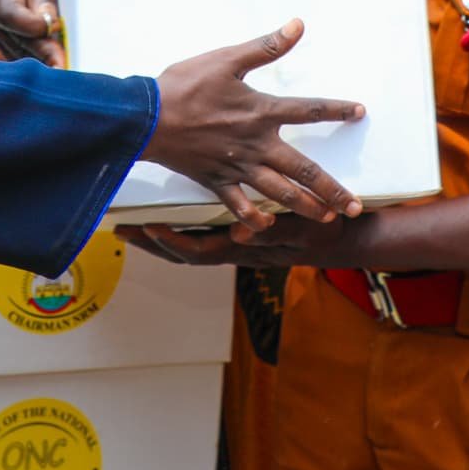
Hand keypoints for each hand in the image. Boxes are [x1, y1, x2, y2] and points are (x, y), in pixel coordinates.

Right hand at [0, 0, 68, 64]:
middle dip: (43, 52)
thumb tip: (47, 19)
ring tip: (65, 70)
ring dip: (42, 61)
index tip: (54, 25)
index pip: (9, 14)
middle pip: (16, 37)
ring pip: (18, 49)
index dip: (31, 25)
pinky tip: (57, 66)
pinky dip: (40, 59)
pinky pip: (21, 52)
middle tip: (64, 65)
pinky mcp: (4, 36)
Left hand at [119, 212, 353, 268]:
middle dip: (153, 244)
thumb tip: (238, 235)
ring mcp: (238, 244)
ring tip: (134, 225)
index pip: (200, 251)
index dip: (173, 242)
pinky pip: (205, 235)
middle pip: (185, 253)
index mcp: (246, 249)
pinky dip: (182, 229)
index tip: (149, 227)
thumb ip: (272, 233)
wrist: (346, 235)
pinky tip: (170, 216)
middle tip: (123, 231)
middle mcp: (237, 249)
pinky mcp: (243, 233)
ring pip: (191, 246)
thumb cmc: (325, 231)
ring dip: (161, 238)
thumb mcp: (303, 229)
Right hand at [144, 19, 364, 230]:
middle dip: (332, 189)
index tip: (360, 112)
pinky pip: (240, 207)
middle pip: (304, 170)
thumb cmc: (185, 86)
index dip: (337, 109)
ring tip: (326, 217)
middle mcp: (256, 145)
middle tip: (355, 207)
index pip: (309, 110)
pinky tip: (267, 225)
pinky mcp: (216, 181)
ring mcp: (237, 167)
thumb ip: (265, 46)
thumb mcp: (227, 59)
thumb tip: (297, 25)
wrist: (146, 118)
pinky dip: (254, 219)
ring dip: (306, 207)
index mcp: (262, 112)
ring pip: (280, 193)